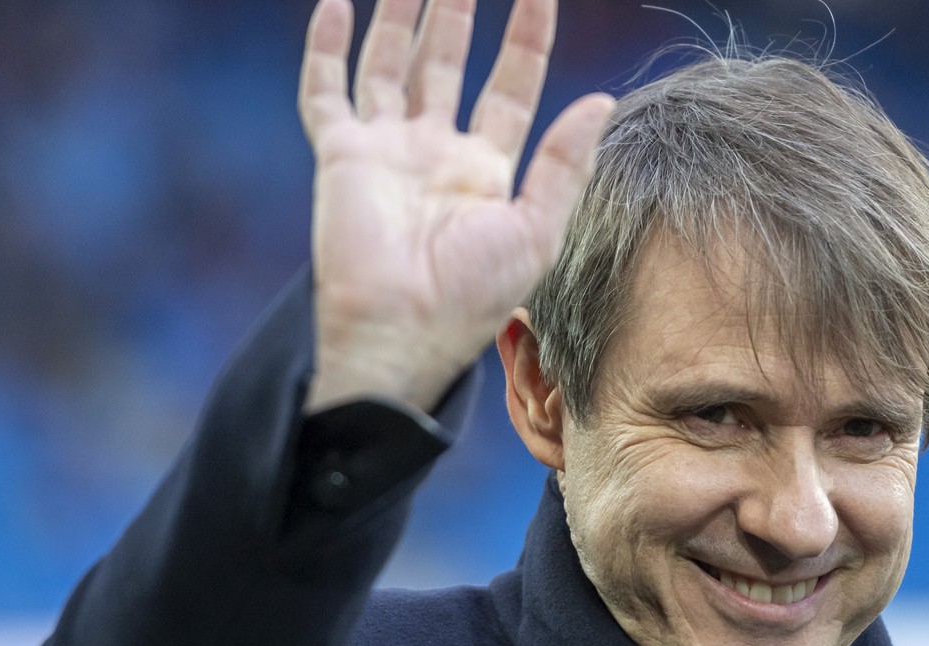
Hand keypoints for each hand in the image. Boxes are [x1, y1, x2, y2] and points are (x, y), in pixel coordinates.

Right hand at [298, 0, 612, 412]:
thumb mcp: (538, 229)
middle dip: (457, 15)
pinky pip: (326, 92)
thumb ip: (564, 163)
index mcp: (487, 169)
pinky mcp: (340, 156)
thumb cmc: (474, 295)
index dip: (526, 40)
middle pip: (448, 66)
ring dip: (400, 20)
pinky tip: (339, 6)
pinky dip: (327, 49)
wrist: (403, 330)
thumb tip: (601, 100)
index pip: (511, 86)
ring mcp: (386, 151)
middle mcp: (436, 153)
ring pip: (390, 66)